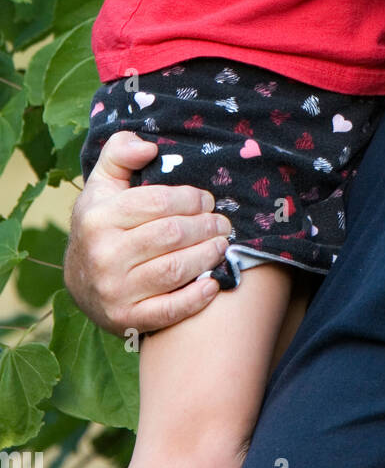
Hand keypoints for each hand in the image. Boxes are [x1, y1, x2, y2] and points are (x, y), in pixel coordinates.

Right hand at [64, 130, 231, 335]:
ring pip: (174, 270)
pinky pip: (168, 311)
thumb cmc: (101, 223)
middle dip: (205, 226)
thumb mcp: (103, 183)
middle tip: (222, 223)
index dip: (191, 199)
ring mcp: (114, 291)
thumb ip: (120, 153)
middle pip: (172, 235)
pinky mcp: (125, 320)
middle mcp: (103, 255)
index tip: (207, 200)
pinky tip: (213, 284)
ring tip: (222, 245)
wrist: (79, 283)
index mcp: (98, 218)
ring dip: (207, 256)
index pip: (159, 202)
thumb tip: (148, 147)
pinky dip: (195, 298)